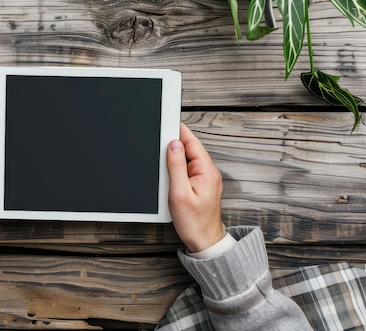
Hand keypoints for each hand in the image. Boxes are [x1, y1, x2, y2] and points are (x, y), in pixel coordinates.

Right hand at [166, 123, 225, 252]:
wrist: (204, 242)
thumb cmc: (194, 223)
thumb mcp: (180, 193)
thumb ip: (176, 167)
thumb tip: (174, 145)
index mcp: (206, 171)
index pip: (191, 142)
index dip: (178, 132)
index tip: (166, 123)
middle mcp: (208, 172)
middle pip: (188, 149)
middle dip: (174, 145)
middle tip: (158, 144)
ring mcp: (204, 179)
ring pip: (186, 160)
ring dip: (174, 159)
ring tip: (164, 168)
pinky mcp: (199, 186)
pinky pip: (186, 171)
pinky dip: (176, 170)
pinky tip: (169, 178)